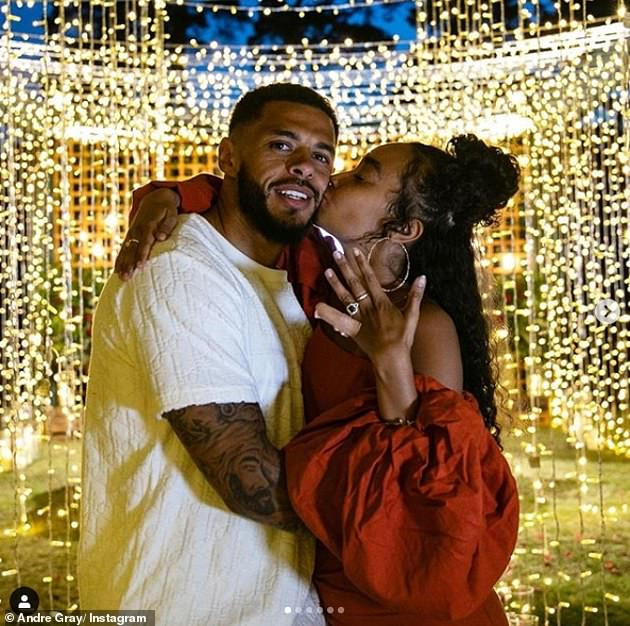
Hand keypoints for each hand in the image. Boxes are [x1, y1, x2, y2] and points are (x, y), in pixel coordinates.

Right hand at [115, 187, 179, 279]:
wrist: (154, 198)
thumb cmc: (166, 209)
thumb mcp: (171, 214)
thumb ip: (167, 226)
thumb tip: (161, 237)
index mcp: (147, 225)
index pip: (144, 242)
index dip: (142, 254)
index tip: (140, 266)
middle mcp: (137, 230)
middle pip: (132, 249)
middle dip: (129, 264)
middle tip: (127, 277)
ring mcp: (131, 233)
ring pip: (125, 250)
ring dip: (122, 264)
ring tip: (122, 278)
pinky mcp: (130, 237)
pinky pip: (123, 249)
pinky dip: (119, 260)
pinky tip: (117, 272)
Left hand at [314, 248, 425, 362]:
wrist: (391, 355)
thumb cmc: (402, 336)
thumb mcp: (412, 315)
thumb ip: (415, 295)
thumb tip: (423, 277)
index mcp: (381, 302)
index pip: (370, 278)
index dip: (363, 264)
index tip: (356, 251)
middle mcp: (368, 307)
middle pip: (355, 284)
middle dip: (345, 267)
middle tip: (336, 253)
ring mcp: (358, 317)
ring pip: (345, 297)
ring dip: (335, 283)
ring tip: (327, 270)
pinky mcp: (352, 328)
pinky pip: (338, 320)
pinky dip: (328, 314)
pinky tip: (317, 307)